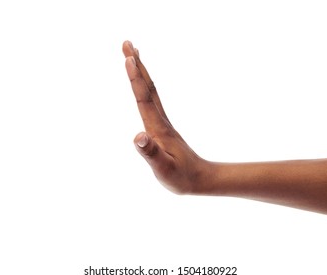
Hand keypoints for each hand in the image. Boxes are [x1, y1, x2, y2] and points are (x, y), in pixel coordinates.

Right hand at [122, 41, 209, 193]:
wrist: (199, 179)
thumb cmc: (181, 177)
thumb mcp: (164, 169)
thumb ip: (151, 154)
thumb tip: (138, 136)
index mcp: (158, 127)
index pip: (144, 99)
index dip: (135, 79)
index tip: (129, 57)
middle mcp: (160, 120)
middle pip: (148, 87)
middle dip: (137, 64)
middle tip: (127, 43)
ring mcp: (162, 121)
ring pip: (151, 91)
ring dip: (141, 72)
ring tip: (133, 55)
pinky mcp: (162, 126)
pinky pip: (152, 100)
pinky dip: (145, 86)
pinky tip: (144, 86)